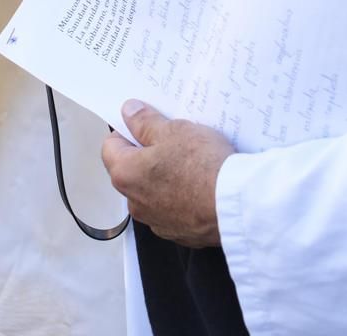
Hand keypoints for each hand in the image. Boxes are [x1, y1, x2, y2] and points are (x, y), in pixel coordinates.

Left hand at [100, 101, 231, 247]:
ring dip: (165, 178)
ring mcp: (157, 221)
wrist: (236, 205)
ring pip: (153, 192)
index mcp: (125, 174)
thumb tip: (129, 113)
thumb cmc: (203, 166)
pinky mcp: (179, 233)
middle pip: (132, 171)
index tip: (145, 124)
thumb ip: (145, 122)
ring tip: (193, 163)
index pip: (110, 147)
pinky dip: (182, 197)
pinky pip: (174, 209)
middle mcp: (135, 203)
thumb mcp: (174, 130)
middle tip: (173, 140)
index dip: (127, 131)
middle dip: (148, 155)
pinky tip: (202, 186)